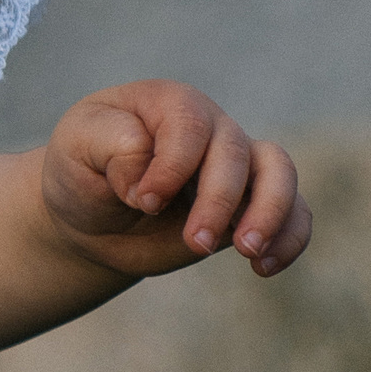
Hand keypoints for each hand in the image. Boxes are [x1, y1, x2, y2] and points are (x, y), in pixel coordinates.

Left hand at [41, 80, 311, 279]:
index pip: (190, 125)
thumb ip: (109, 144)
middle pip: (236, 152)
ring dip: (270, 213)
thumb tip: (149, 173)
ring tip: (246, 252)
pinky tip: (261, 268)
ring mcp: (236, 165)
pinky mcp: (252, 204)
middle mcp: (210, 126)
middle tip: (192, 243)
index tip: (145, 201)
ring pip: (280, 171)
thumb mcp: (75, 148)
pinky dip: (290, 238)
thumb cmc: (83, 172)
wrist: (92, 217)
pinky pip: (296, 211)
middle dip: (219, 202)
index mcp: (167, 103)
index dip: (173, 166)